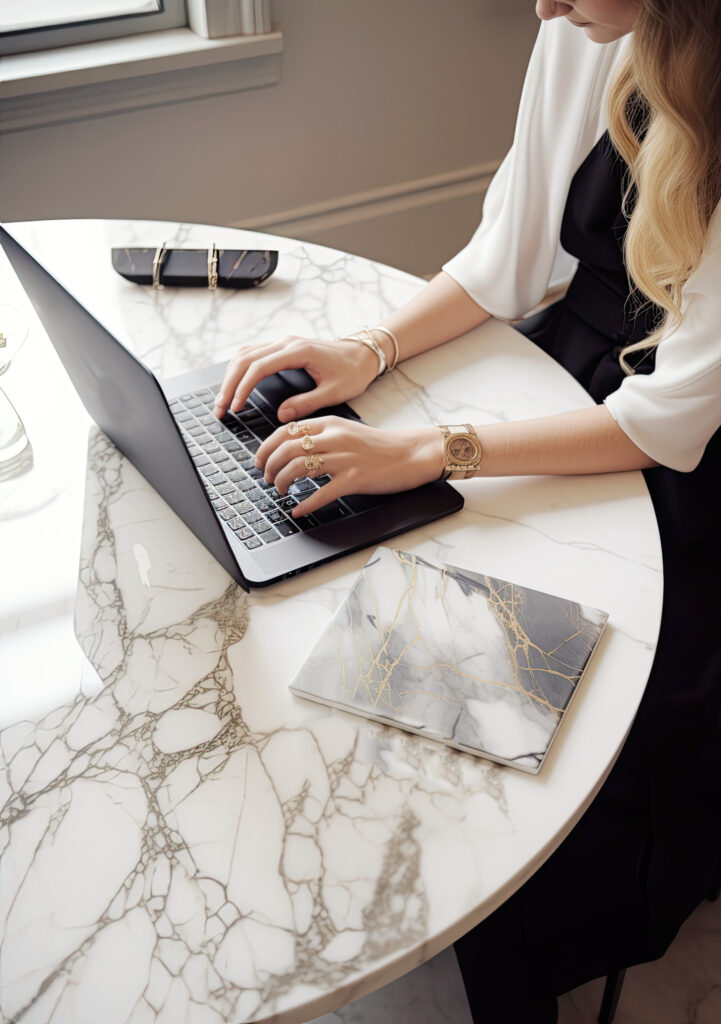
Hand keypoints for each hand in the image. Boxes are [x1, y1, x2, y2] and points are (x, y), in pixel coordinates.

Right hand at [214, 335, 381, 421]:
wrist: (364, 354)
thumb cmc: (353, 372)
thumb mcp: (334, 392)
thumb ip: (306, 403)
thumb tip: (281, 415)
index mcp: (298, 351)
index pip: (259, 367)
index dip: (243, 388)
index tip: (236, 407)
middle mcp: (286, 343)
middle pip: (245, 359)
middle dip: (229, 384)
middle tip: (221, 409)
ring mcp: (283, 343)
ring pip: (245, 354)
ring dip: (231, 376)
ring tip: (224, 401)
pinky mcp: (283, 347)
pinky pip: (253, 353)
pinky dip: (240, 369)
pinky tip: (235, 385)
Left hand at [255, 417, 444, 517]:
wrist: (411, 453)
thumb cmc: (379, 446)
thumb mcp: (347, 430)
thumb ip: (321, 435)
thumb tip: (291, 446)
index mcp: (329, 423)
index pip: (286, 430)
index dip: (266, 447)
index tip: (260, 460)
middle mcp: (335, 437)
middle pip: (287, 449)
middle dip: (270, 466)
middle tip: (268, 478)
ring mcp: (344, 458)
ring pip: (299, 468)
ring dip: (282, 482)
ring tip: (280, 491)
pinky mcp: (355, 478)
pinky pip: (322, 493)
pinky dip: (305, 504)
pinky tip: (298, 510)